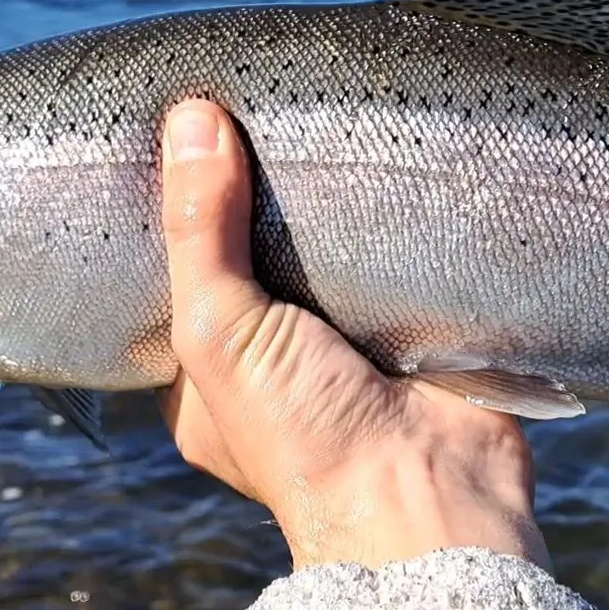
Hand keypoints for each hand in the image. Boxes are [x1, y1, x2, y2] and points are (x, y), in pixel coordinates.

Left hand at [156, 98, 550, 572]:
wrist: (434, 494)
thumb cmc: (303, 435)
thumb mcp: (220, 334)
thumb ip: (199, 231)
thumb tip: (189, 118)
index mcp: (204, 380)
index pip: (175, 283)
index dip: (174, 219)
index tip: (175, 145)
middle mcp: (268, 362)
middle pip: (251, 259)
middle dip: (251, 199)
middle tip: (244, 114)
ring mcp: (340, 344)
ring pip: (318, 254)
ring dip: (320, 204)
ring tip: (307, 117)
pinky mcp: (403, 326)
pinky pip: (382, 257)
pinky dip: (378, 218)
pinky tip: (372, 158)